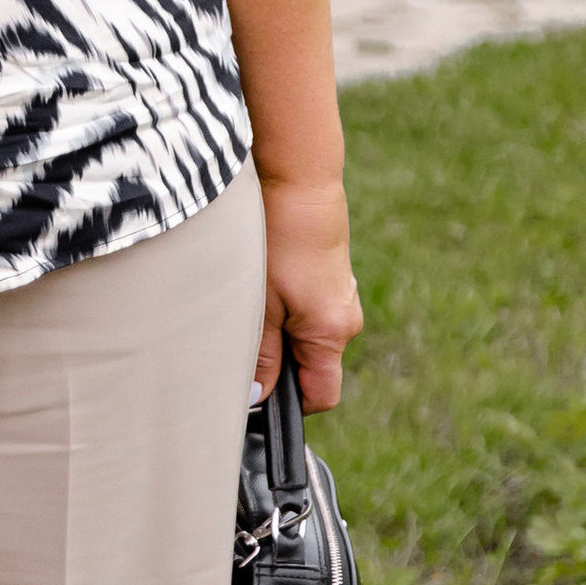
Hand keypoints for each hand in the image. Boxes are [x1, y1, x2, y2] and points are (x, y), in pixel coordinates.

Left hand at [257, 174, 359, 411]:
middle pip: (310, 366)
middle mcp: (345, 320)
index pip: (320, 396)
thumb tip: (257, 397)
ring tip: (247, 305)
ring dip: (275, 332)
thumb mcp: (261, 304)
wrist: (300, 181)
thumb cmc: (280, 241)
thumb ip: (260, 354)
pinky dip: (281, 308)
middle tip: (239, 342)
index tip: (255, 392)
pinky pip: (305, 310)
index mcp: (333, 334)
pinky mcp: (328, 278)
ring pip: (303, 336)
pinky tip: (260, 285)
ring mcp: (339, 297)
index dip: (289, 403)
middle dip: (276, 365)